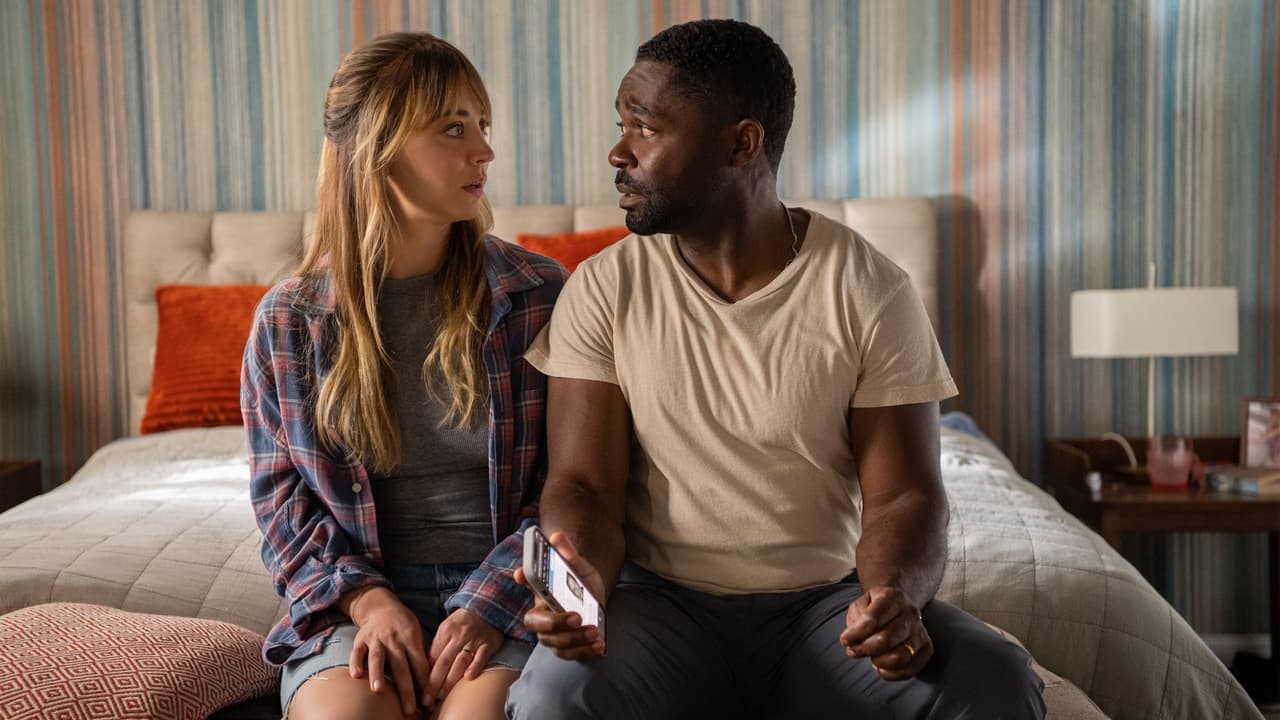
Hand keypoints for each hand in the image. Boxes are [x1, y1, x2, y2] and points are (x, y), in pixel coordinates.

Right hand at [344, 586, 431, 715]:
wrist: (380, 606)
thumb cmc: (402, 624)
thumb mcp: (416, 632)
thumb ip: (420, 653)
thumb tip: (431, 678)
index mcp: (410, 639)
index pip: (419, 663)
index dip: (424, 682)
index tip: (428, 700)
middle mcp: (393, 639)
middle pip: (401, 666)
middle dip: (406, 689)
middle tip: (409, 709)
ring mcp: (376, 639)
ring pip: (377, 658)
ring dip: (378, 674)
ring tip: (379, 690)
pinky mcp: (361, 639)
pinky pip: (357, 652)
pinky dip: (355, 663)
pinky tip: (356, 676)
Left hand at [424, 608, 503, 703]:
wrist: (486, 606)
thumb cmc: (463, 621)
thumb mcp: (446, 627)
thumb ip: (438, 645)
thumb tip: (427, 668)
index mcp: (446, 631)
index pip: (433, 656)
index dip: (426, 675)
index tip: (421, 690)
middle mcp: (459, 635)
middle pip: (444, 662)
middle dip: (434, 683)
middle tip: (427, 699)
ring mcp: (475, 639)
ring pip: (460, 662)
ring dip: (450, 681)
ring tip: (442, 695)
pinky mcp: (489, 643)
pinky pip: (482, 657)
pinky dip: (475, 667)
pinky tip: (468, 678)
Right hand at [514, 531, 606, 659]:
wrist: (595, 602)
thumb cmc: (581, 583)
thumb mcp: (579, 568)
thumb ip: (569, 555)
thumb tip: (557, 536)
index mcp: (541, 592)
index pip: (527, 584)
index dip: (523, 578)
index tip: (521, 571)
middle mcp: (541, 616)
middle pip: (537, 624)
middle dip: (555, 623)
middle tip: (577, 617)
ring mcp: (552, 635)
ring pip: (555, 643)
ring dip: (575, 639)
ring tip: (594, 631)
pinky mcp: (566, 648)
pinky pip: (570, 655)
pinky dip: (585, 652)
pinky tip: (600, 645)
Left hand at [839, 585, 931, 680]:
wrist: (899, 605)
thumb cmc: (874, 607)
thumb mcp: (860, 604)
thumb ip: (854, 621)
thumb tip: (851, 642)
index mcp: (892, 597)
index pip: (873, 618)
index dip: (856, 633)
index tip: (844, 640)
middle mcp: (910, 613)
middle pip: (886, 640)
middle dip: (864, 649)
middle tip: (854, 650)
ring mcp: (920, 631)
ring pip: (900, 658)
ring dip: (879, 662)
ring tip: (872, 657)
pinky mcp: (926, 648)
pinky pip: (910, 670)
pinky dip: (891, 674)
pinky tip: (882, 666)